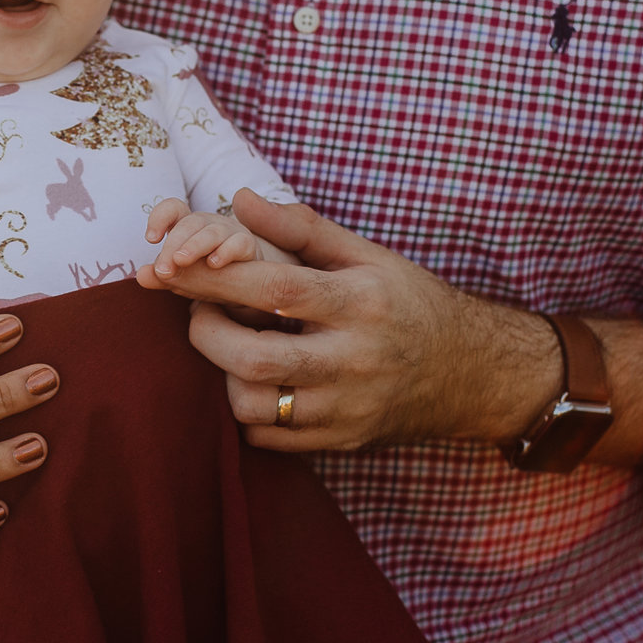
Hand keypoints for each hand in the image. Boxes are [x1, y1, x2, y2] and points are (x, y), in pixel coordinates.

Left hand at [137, 198, 285, 286]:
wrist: (245, 281)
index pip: (172, 209)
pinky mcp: (247, 245)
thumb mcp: (182, 276)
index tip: (151, 240)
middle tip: (163, 269)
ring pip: (211, 232)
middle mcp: (207, 224)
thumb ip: (162, 276)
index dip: (159, 218)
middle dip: (173, 245)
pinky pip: (238, 243)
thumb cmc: (208, 273)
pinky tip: (214, 264)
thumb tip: (141, 276)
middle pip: (189, 224)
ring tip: (181, 261)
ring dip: (194, 246)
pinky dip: (225, 252)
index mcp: (187, 226)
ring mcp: (229, 232)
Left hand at [151, 190, 561, 452]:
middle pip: (253, 358)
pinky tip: (256, 383)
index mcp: (360, 302)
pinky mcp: (343, 442)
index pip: (272, 287)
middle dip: (206, 334)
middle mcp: (354, 359)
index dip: (212, 278)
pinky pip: (269, 438)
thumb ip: (302, 228)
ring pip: (254, 406)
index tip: (170, 268)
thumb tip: (240, 201)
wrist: (472, 373)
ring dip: (223, 376)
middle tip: (199, 313)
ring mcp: (348, 408)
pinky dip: (248, 412)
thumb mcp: (368, 255)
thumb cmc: (410, 303)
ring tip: (230, 349)